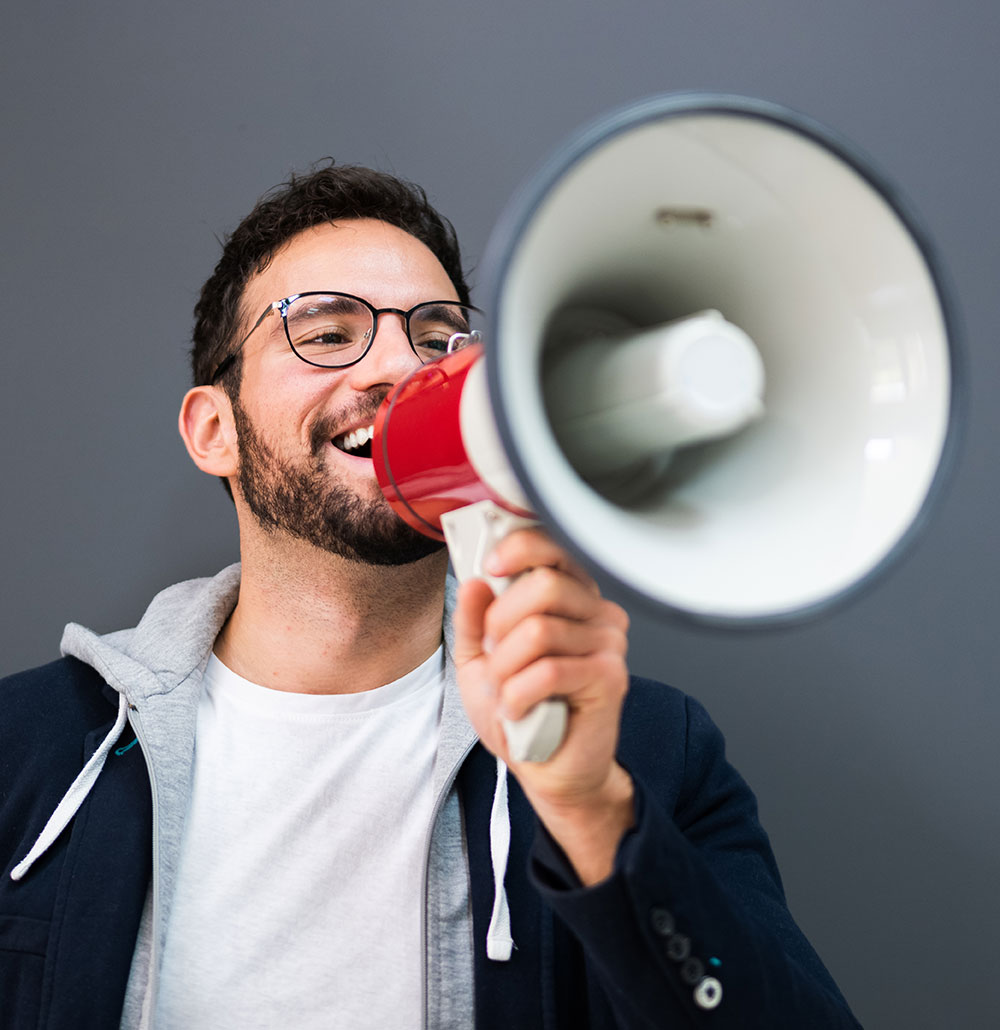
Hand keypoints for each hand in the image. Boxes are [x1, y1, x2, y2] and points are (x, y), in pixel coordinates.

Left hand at [453, 527, 634, 883]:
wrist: (546, 769)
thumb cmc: (520, 711)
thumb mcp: (478, 660)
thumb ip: (473, 620)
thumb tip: (474, 583)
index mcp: (570, 597)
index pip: (554, 547)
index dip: (519, 547)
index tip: (489, 564)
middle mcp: (596, 612)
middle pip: (544, 584)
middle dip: (500, 624)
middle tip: (494, 654)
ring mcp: (608, 643)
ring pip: (538, 631)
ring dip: (505, 669)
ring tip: (507, 690)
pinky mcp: (610, 678)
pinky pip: (548, 672)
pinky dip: (518, 695)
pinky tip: (518, 710)